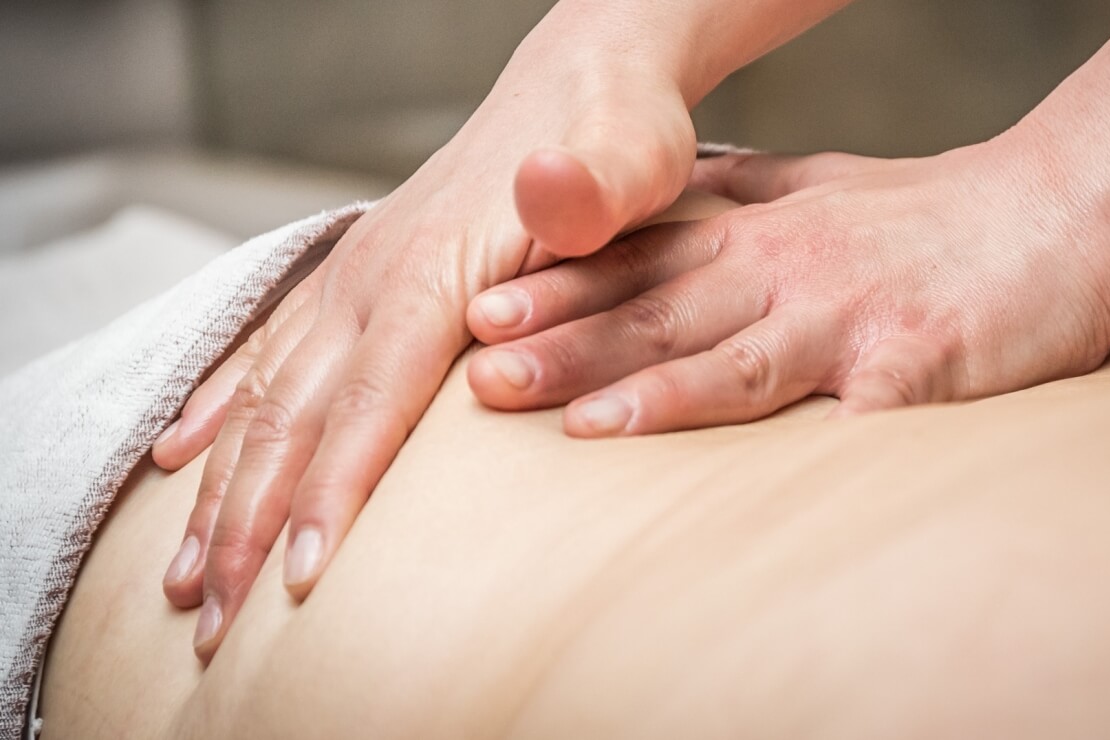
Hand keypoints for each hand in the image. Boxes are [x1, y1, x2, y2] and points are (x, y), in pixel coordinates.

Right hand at [149, 44, 694, 661]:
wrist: (582, 83)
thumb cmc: (616, 136)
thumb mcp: (633, 158)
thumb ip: (595, 188)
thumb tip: (554, 182)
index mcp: (435, 271)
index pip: (372, 401)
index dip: (334, 491)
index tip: (302, 578)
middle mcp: (375, 278)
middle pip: (295, 417)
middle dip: (249, 524)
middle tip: (217, 619)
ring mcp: (357, 277)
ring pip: (267, 399)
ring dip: (220, 493)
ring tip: (184, 578)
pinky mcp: (359, 277)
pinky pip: (270, 353)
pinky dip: (222, 411)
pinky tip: (182, 457)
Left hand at [466, 139, 1109, 435]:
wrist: (1060, 207)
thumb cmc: (931, 215)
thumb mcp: (821, 184)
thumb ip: (740, 194)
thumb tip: (674, 192)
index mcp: (761, 236)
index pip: (639, 265)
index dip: (559, 292)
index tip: (481, 316)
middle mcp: (790, 269)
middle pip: (664, 312)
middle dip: (570, 347)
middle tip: (487, 376)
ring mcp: (852, 316)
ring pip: (740, 358)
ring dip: (658, 391)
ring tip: (584, 429)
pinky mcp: (922, 362)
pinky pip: (869, 412)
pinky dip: (826, 444)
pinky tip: (777, 482)